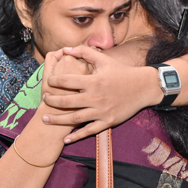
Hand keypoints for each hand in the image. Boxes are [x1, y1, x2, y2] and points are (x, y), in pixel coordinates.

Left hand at [42, 46, 156, 142]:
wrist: (143, 87)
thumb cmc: (121, 72)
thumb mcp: (103, 59)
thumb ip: (84, 52)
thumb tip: (66, 49)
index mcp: (93, 81)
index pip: (67, 81)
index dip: (54, 81)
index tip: (48, 82)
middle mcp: (95, 97)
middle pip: (67, 101)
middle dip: (52, 101)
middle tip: (44, 99)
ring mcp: (101, 111)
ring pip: (74, 118)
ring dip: (58, 120)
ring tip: (45, 119)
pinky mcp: (108, 121)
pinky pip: (89, 131)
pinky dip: (77, 135)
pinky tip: (66, 139)